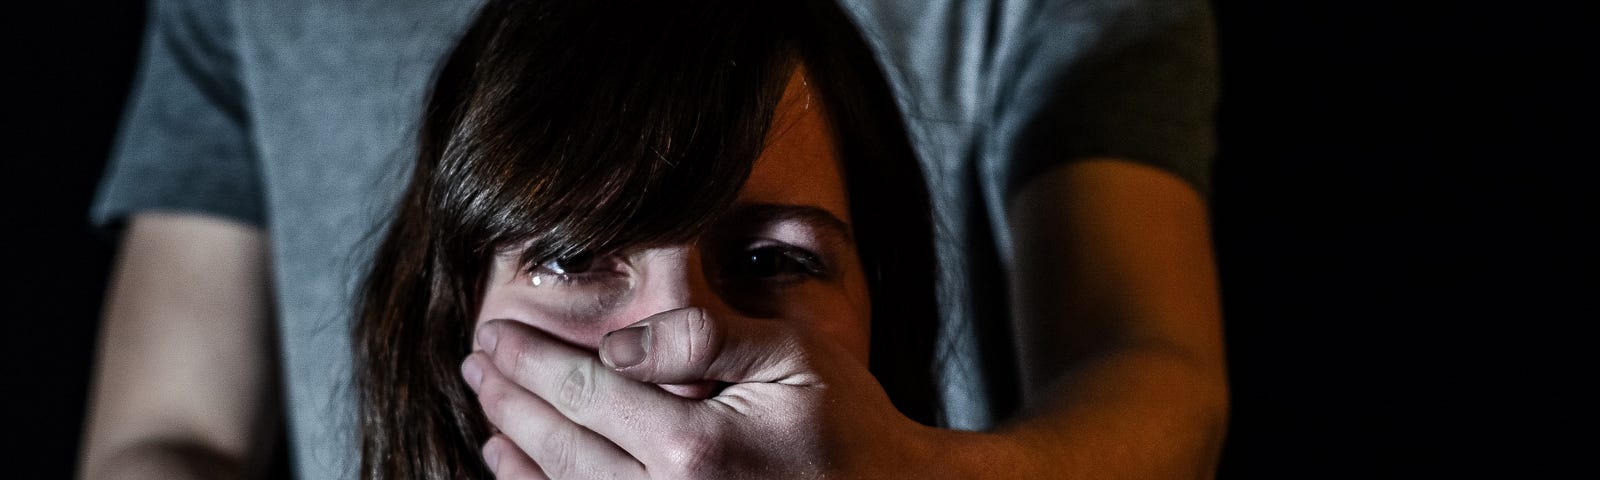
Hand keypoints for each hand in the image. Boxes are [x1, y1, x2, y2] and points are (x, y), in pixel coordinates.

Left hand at [460, 307, 937, 478]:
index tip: (495, 333)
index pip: (585, 393)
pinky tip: (523, 474)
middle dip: (509, 400)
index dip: (532, 360)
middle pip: (559, 446)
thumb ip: (703, 339)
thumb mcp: (792, 353)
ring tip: (488, 418)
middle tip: (477, 363)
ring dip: (515, 455)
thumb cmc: (847, 423)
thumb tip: (618, 347)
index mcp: (693, 444)